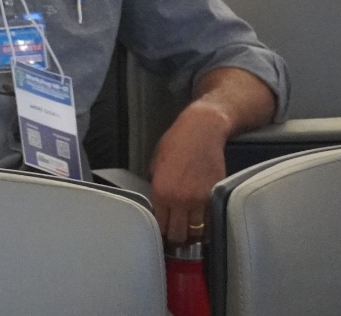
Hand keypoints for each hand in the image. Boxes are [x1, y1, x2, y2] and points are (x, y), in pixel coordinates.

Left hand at [148, 102, 231, 245]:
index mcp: (161, 192)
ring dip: (193, 235)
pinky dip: (206, 224)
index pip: (160, 225)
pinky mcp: (216, 195)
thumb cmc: (175, 143)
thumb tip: (158, 205)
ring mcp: (200, 199)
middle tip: (176, 239)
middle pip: (179, 235)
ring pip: (197, 231)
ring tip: (189, 233)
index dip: (160, 233)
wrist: (201, 132)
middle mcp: (180, 199)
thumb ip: (156, 187)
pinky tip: (201, 222)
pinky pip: (210, 218)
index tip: (161, 235)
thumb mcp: (155, 164)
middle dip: (176, 240)